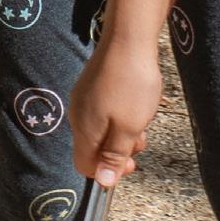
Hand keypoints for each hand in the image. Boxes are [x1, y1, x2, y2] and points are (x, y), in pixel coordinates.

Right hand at [71, 29, 164, 184]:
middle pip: (93, 147)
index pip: (84, 165)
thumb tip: (103, 182)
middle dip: (118, 150)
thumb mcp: (129, 127)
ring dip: (121, 131)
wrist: (128, 38)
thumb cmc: (132, 84)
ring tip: (142, 117)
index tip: (131, 163)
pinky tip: (134, 102)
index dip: (107, 171)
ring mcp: (83, 98)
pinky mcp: (91, 85)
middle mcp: (78, 115)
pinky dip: (118, 115)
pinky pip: (102, 111)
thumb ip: (114, 155)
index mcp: (84, 129)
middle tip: (140, 138)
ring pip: (100, 129)